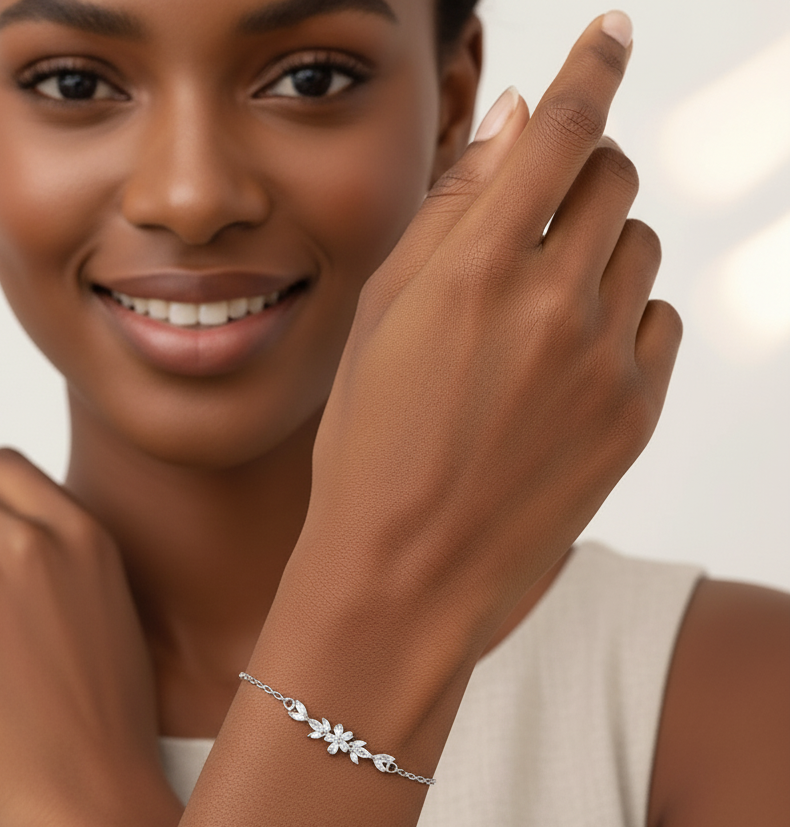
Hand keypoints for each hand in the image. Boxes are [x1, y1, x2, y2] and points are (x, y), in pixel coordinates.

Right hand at [296, 15, 679, 672]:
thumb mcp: (380, 321)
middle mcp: (552, 303)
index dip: (593, 67)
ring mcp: (604, 362)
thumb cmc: (367, 448)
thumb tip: (516, 122)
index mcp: (475, 270)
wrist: (403, 575)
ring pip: (638, 250)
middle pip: (612, 179)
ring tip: (536, 314)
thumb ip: (451, 213)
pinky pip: (658, 324)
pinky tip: (567, 363)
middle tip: (538, 217)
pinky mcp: (635, 415)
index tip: (614, 33)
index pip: (561, 129)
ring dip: (598, 252)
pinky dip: (622, 319)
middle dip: (580, 175)